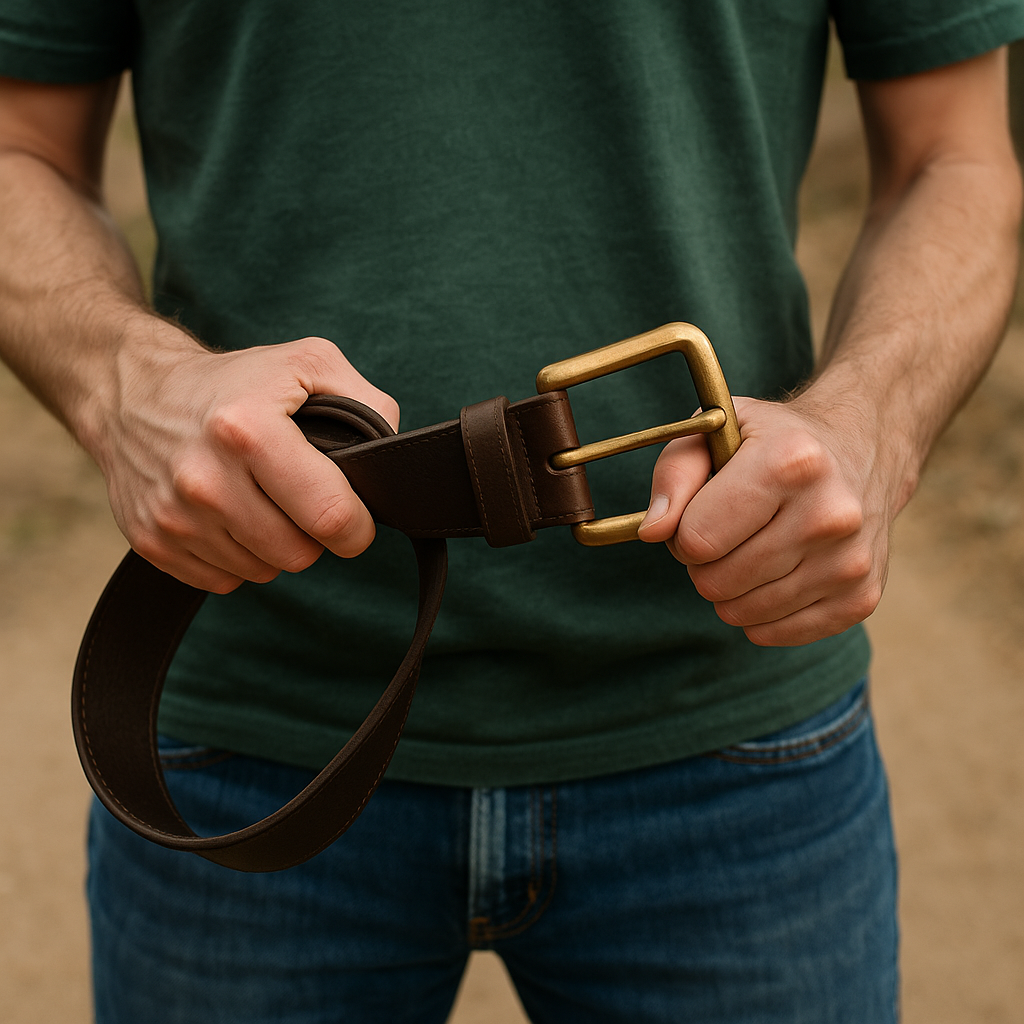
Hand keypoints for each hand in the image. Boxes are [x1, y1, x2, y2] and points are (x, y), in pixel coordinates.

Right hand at [91, 324, 398, 592]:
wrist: (132, 391)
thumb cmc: (234, 380)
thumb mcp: (308, 362)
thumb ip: (368, 402)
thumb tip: (390, 454)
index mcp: (248, 430)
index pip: (329, 517)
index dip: (357, 527)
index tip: (355, 516)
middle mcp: (205, 478)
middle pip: (299, 555)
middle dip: (313, 534)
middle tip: (302, 498)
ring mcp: (174, 515)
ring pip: (264, 572)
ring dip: (275, 545)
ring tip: (261, 498)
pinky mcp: (152, 541)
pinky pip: (225, 580)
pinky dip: (238, 556)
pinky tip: (231, 515)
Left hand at [637, 395, 901, 645]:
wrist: (862, 450)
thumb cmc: (773, 442)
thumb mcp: (718, 431)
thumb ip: (674, 474)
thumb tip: (652, 531)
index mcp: (791, 462)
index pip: (697, 539)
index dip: (682, 533)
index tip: (700, 513)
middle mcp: (830, 514)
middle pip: (716, 582)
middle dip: (704, 563)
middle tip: (727, 532)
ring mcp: (851, 561)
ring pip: (743, 613)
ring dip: (731, 588)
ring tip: (752, 547)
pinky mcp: (862, 598)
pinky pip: (777, 633)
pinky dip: (761, 612)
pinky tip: (777, 572)